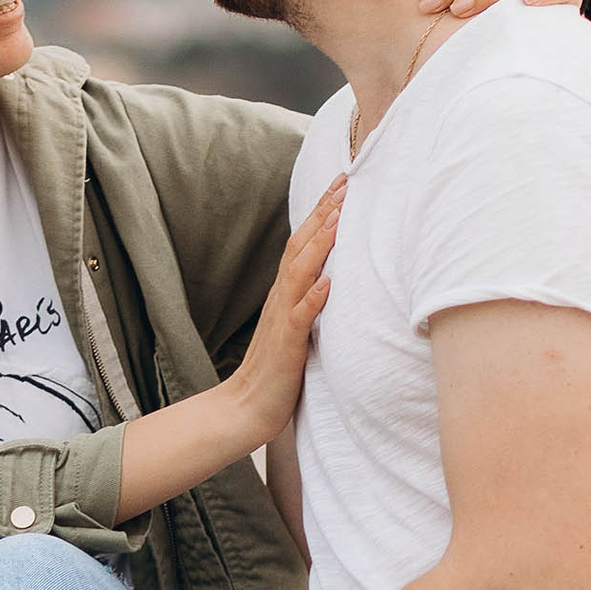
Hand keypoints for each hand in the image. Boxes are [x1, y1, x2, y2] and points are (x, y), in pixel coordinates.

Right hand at [225, 177, 339, 448]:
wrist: (246, 407)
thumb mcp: (295, 327)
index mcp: (286, 293)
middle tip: (344, 182)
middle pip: (300, 246)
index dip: (322, 213)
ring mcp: (282, 319)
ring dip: (319, 244)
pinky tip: (328, 282)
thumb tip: (332, 275)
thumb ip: (308, 300)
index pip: (303, 243)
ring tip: (338, 218)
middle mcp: (282, 298)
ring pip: (299, 273)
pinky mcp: (286, 344)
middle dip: (323, 213)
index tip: (342, 184)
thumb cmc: (276, 370)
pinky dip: (313, 297)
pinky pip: (299, 317)